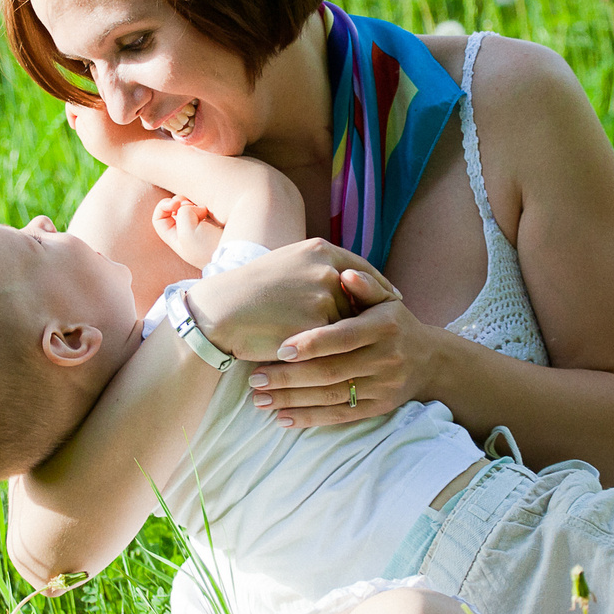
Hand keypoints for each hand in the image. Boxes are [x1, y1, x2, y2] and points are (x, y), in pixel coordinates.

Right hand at [65, 101, 158, 168]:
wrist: (146, 150)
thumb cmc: (115, 149)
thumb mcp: (88, 139)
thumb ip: (78, 120)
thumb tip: (79, 109)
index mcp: (92, 105)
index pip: (73, 103)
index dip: (72, 116)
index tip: (76, 127)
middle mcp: (106, 95)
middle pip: (86, 98)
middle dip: (86, 112)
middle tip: (93, 129)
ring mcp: (119, 95)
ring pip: (100, 98)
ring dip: (98, 109)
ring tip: (107, 128)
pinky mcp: (130, 96)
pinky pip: (113, 99)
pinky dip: (112, 109)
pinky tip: (118, 124)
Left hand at [151, 194, 224, 267]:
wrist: (237, 252)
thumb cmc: (209, 248)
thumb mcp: (187, 232)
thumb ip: (183, 213)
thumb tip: (195, 207)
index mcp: (176, 239)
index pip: (159, 219)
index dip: (163, 206)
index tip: (175, 204)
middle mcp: (188, 233)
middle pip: (176, 209)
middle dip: (182, 201)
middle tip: (192, 204)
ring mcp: (204, 227)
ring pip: (192, 207)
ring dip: (196, 203)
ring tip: (206, 209)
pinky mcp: (218, 223)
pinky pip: (207, 208)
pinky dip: (208, 205)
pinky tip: (214, 210)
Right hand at [182, 240, 391, 368]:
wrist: (220, 312)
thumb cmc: (246, 291)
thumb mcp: (284, 264)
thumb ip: (315, 269)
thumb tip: (342, 279)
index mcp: (320, 250)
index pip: (362, 270)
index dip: (378, 287)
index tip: (393, 299)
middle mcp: (326, 269)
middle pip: (364, 297)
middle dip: (377, 315)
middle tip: (392, 329)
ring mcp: (322, 298)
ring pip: (353, 323)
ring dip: (361, 339)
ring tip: (372, 351)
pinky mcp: (315, 327)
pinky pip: (338, 345)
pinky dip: (344, 355)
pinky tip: (350, 363)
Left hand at [241, 268, 429, 425]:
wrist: (428, 360)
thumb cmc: (394, 323)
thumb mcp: (386, 300)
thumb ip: (364, 287)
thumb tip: (345, 274)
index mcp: (385, 327)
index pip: (344, 337)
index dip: (312, 344)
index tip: (279, 349)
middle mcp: (386, 359)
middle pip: (332, 371)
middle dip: (290, 377)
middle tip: (255, 379)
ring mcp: (383, 387)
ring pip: (332, 397)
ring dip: (293, 400)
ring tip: (259, 400)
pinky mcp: (378, 408)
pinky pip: (340, 416)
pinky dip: (310, 418)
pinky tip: (282, 419)